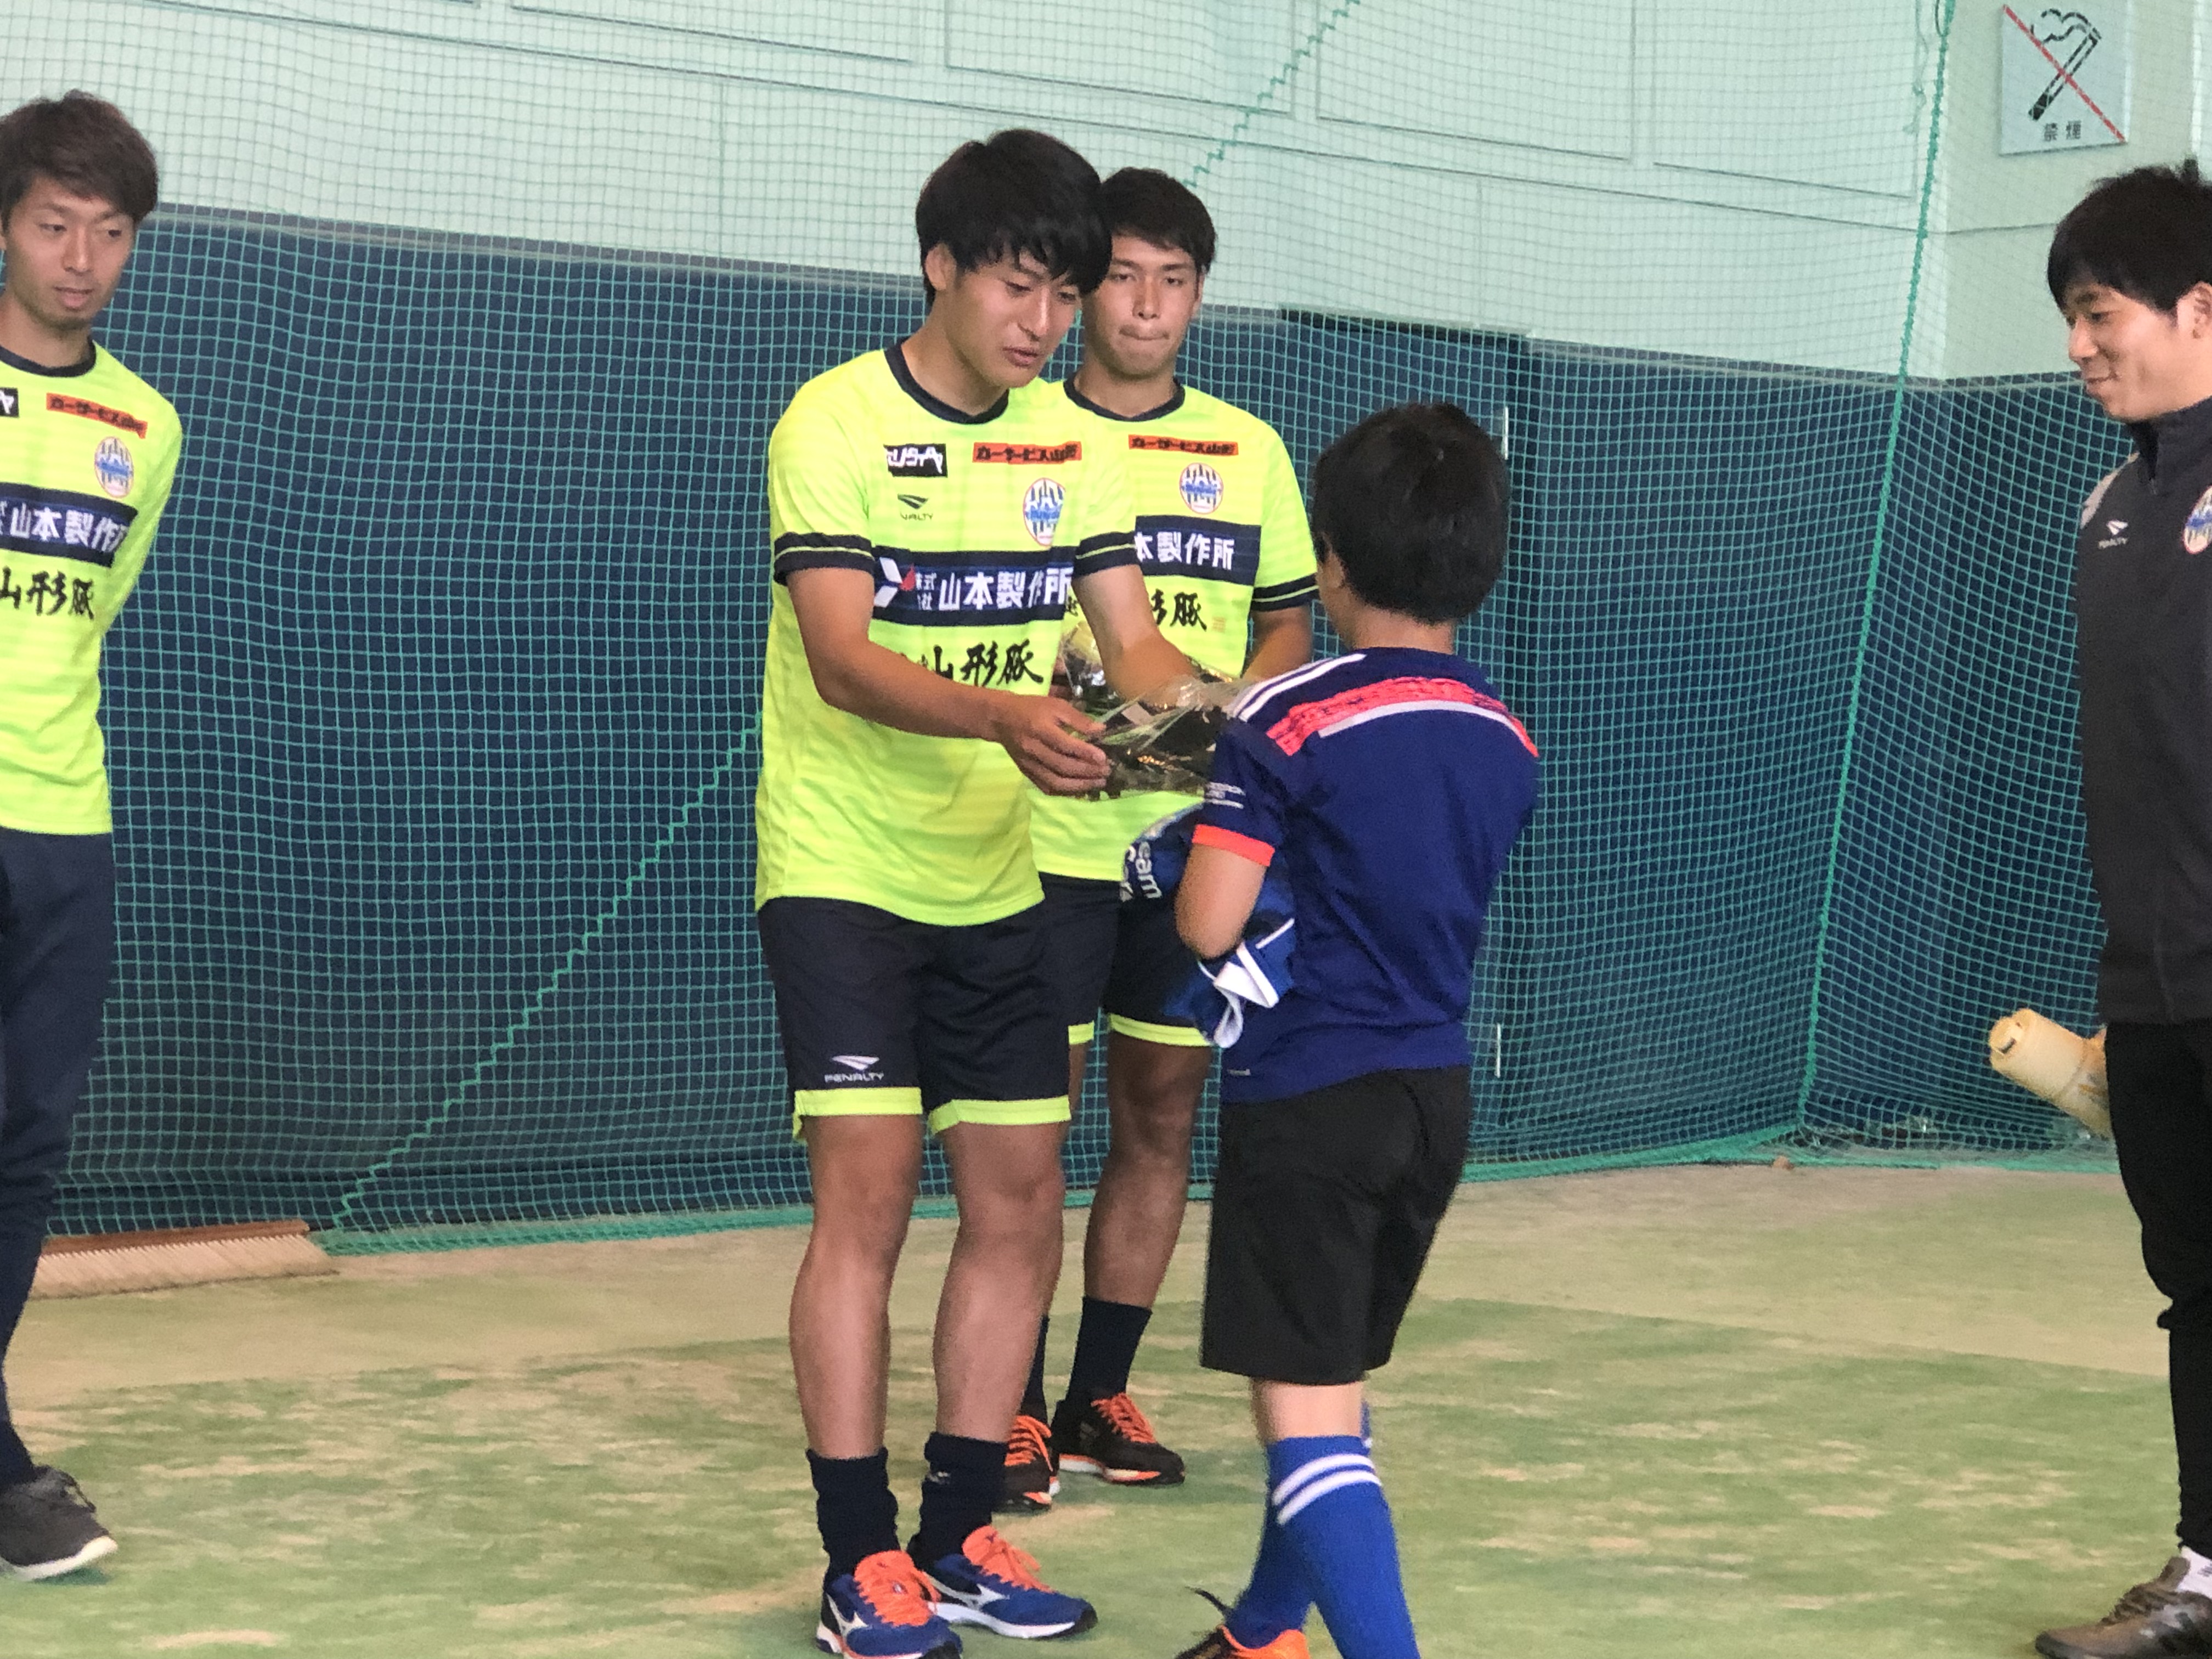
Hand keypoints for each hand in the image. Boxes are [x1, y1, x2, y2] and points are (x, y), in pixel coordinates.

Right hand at [991, 694, 1107, 794]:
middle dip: (1087, 772)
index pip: (1064, 745)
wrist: (1001, 719)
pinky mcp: (1027, 772)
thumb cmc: (1032, 708)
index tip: (1103, 757)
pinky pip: (1047, 787)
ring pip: (1055, 782)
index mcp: (1040, 729)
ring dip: (1079, 786)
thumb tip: (1101, 731)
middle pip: (1062, 766)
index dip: (1085, 753)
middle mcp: (1033, 749)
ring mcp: (1029, 764)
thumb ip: (1078, 719)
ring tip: (1098, 783)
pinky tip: (1080, 788)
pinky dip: (1065, 791)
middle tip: (1106, 772)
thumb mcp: (1056, 705)